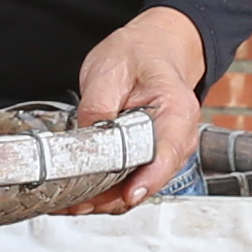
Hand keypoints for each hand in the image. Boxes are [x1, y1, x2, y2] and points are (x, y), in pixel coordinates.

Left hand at [71, 6, 209, 208]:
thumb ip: (97, 106)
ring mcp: (169, 151)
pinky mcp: (154, 158)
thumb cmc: (142, 54)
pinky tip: (84, 192)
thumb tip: (86, 141)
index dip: (148, 179)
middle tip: (76, 202)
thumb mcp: (111, 69)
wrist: (157, 48)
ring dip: (108, 198)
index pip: (167, 153)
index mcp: (176, 111)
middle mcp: (180, 137)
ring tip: (72, 202)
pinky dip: (111, 191)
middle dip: (114, 197)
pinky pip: (134, 181)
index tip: (128, 194)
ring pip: (140, 185)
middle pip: (151, 179)